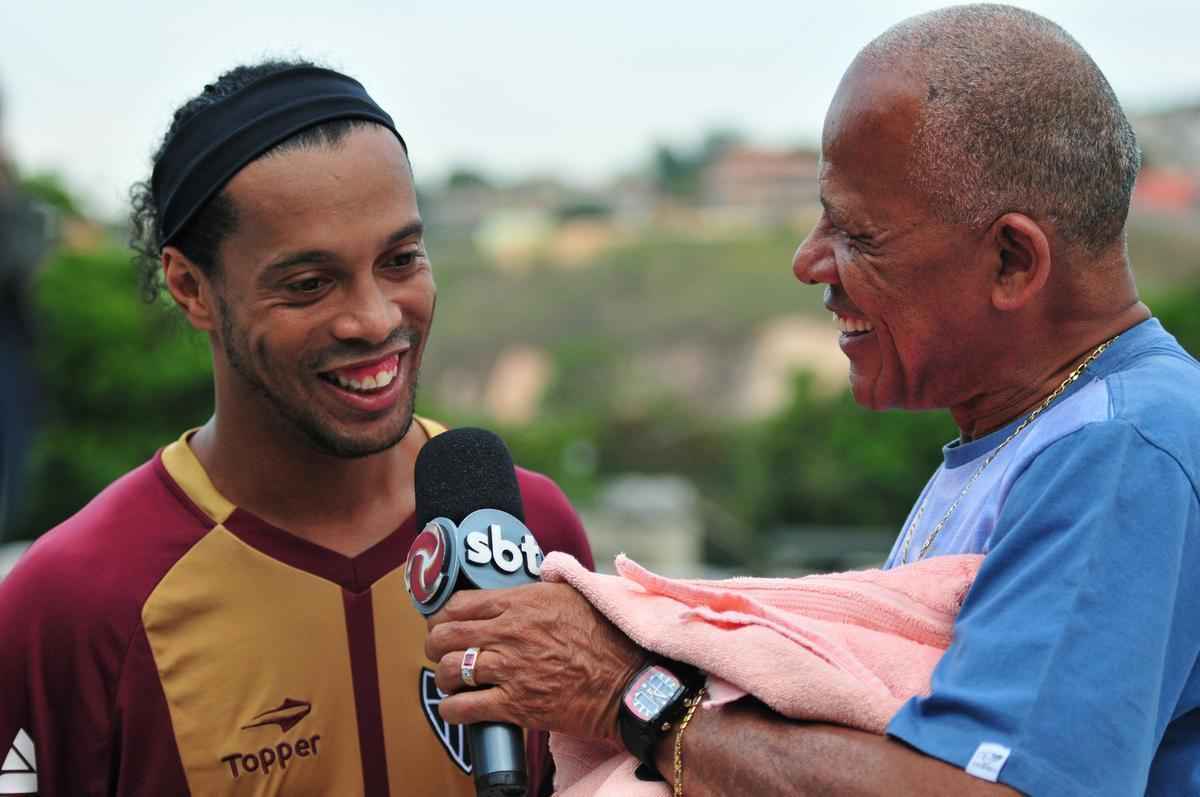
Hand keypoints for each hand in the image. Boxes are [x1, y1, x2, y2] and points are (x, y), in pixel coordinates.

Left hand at [425, 581, 645, 741]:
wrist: (627, 683)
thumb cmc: (605, 637)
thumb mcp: (574, 594)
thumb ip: (545, 583)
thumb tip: (537, 572)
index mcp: (522, 603)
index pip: (459, 603)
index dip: (442, 615)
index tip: (443, 623)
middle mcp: (510, 633)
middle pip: (445, 635)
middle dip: (435, 644)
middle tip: (441, 651)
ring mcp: (511, 670)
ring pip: (450, 670)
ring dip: (444, 677)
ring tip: (451, 681)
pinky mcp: (516, 705)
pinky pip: (464, 708)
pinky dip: (453, 709)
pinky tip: (457, 708)